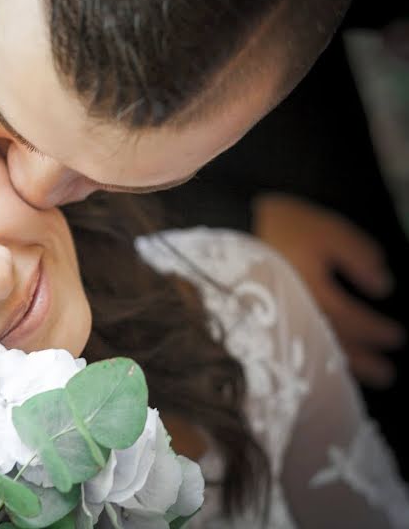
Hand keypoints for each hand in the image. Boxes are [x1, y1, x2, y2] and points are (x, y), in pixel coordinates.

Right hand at [253, 193, 403, 387]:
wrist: (213, 227)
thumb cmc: (272, 227)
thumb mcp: (323, 229)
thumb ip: (358, 255)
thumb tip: (382, 284)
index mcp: (318, 296)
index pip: (355, 321)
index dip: (378, 332)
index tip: (395, 338)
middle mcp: (295, 319)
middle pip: (333, 348)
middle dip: (362, 362)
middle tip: (385, 374)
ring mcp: (267, 327)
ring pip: (305, 357)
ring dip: (332, 368)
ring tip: (349, 376)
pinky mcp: (246, 328)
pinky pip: (279, 353)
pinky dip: (298, 362)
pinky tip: (304, 365)